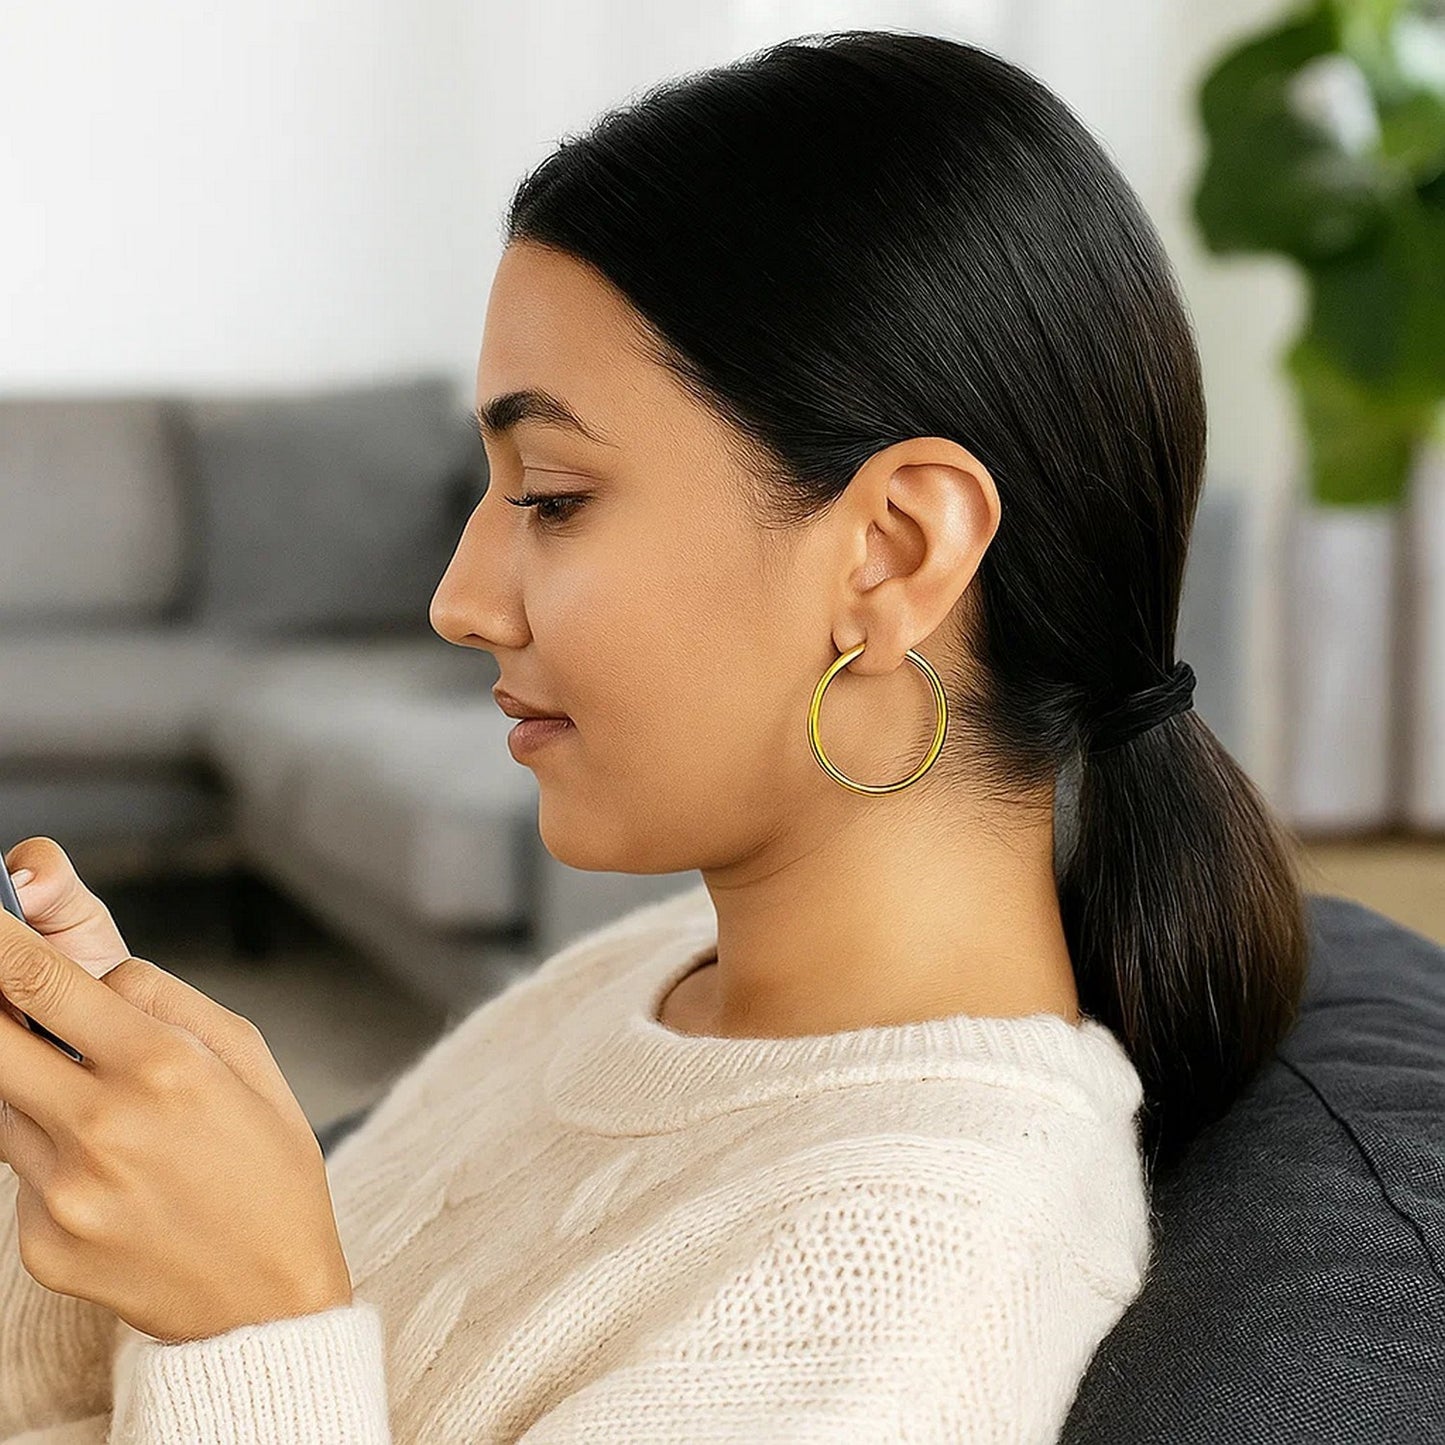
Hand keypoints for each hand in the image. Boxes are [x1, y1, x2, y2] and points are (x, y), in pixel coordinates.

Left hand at [0, 838, 353, 1343]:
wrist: (264, 1301)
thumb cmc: (270, 1166)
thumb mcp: (251, 1061)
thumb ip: (171, 1003)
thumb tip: (98, 973)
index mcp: (164, 1068)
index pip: (44, 983)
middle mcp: (101, 1126)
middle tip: (8, 998)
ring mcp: (61, 1190)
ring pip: (0, 1100)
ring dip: (28, 1080)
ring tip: (96, 1102)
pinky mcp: (38, 1242)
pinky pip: (19, 1168)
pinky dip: (51, 1150)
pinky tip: (113, 1176)